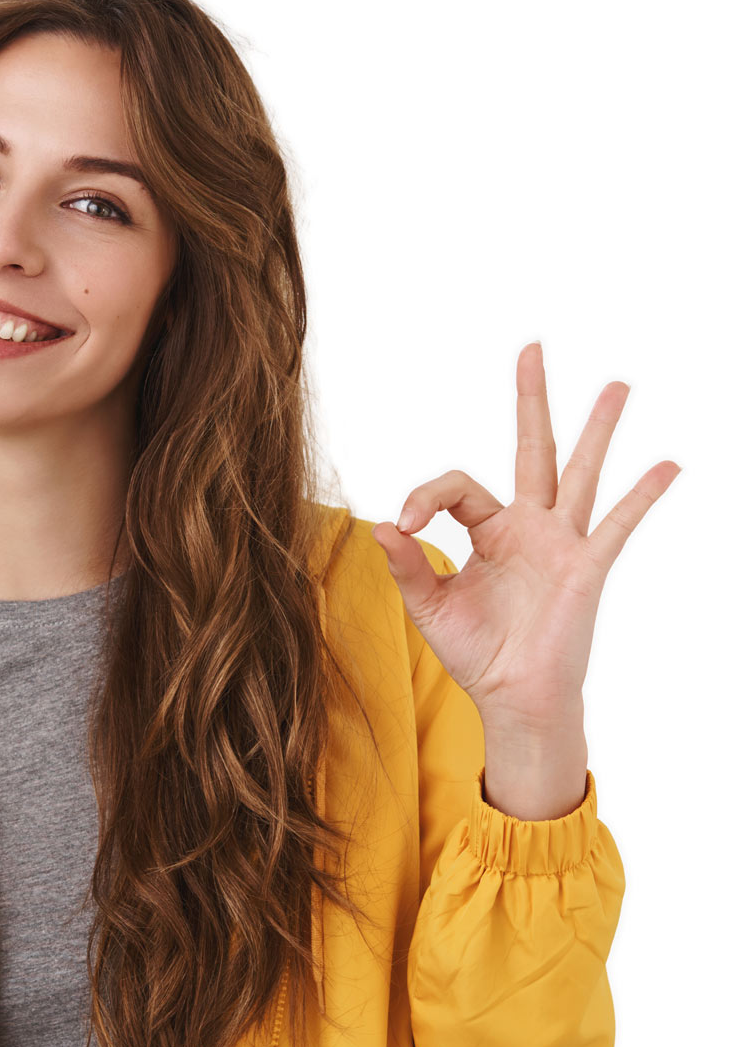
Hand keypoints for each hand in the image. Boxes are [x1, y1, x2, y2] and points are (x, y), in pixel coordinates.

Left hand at [372, 341, 680, 732]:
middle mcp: (527, 527)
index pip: (456, 487)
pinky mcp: (585, 568)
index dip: (425, 497)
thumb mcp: (428, 606)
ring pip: (580, 473)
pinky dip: (642, 495)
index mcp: (487, 531)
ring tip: (616, 386)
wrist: (512, 697)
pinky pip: (617, 525)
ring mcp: (561, 543)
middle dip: (531, 401)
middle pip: (531, 450)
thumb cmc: (475, 651)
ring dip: (597, 429)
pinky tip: (667, 464)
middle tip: (532, 349)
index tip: (405, 525)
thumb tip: (380, 525)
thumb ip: (408, 564)